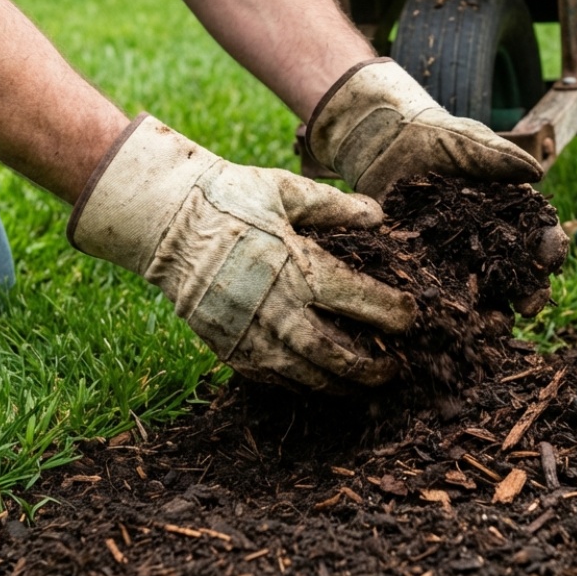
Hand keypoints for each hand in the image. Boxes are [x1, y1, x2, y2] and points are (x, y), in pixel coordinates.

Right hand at [68, 115, 416, 391]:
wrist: (165, 220)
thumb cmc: (231, 197)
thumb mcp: (285, 190)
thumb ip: (336, 207)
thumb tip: (380, 217)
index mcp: (298, 267)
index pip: (362, 302)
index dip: (395, 315)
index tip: (411, 319)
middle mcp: (277, 309)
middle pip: (338, 355)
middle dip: (373, 368)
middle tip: (395, 368)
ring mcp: (250, 334)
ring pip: (306, 377)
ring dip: (341, 385)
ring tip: (363, 384)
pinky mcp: (228, 347)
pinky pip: (272, 379)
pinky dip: (301, 385)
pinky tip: (319, 381)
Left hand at [306, 59, 564, 314]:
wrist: (387, 143)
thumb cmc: (437, 138)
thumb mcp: (468, 142)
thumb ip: (498, 157)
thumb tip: (537, 172)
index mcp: (513, 214)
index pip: (541, 236)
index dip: (551, 250)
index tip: (551, 259)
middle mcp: (491, 244)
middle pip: (519, 275)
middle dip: (529, 293)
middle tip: (529, 305)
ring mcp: (458, 261)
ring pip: (484, 295)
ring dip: (493, 313)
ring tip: (492, 325)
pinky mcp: (425, 271)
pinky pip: (439, 297)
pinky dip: (446, 313)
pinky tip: (448, 323)